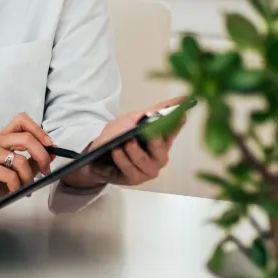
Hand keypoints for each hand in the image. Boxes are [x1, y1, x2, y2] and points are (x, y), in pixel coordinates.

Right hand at [0, 113, 53, 215]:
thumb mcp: (20, 171)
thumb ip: (34, 160)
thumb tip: (54, 152)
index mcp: (3, 138)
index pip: (21, 120)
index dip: (38, 130)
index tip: (49, 145)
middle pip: (25, 138)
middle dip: (41, 155)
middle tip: (46, 170)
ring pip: (20, 160)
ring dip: (29, 177)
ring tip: (26, 187)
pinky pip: (11, 176)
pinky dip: (17, 186)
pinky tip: (14, 191)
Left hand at [61, 98, 185, 190]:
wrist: (96, 155)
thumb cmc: (118, 136)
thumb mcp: (133, 119)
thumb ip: (155, 111)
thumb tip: (182, 98)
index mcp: (161, 139)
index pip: (174, 129)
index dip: (179, 122)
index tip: (181, 113)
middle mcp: (158, 155)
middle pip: (161, 149)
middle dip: (155, 140)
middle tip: (148, 131)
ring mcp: (148, 169)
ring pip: (144, 161)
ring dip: (133, 150)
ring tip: (125, 141)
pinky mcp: (135, 178)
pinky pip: (130, 169)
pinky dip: (122, 158)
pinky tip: (116, 150)